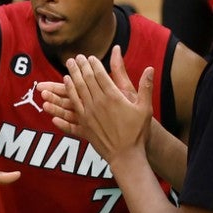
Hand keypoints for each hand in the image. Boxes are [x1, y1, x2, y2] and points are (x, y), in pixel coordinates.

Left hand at [40, 46, 153, 163]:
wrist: (126, 155)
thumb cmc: (137, 132)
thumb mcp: (145, 108)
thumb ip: (146, 87)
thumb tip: (150, 69)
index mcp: (112, 97)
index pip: (99, 75)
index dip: (93, 64)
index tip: (89, 57)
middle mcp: (97, 104)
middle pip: (85, 81)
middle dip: (80, 67)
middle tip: (75, 58)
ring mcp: (88, 115)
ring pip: (76, 92)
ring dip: (71, 79)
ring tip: (67, 69)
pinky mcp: (83, 126)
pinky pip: (70, 110)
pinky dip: (65, 100)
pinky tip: (61, 94)